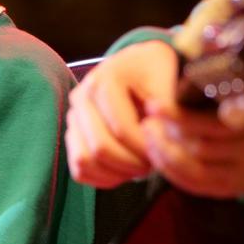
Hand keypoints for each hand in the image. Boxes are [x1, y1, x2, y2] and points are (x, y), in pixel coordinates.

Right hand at [66, 41, 175, 187]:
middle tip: (153, 165)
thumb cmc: (159, 74)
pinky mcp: (73, 134)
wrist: (142, 66)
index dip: (145, 149)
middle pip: (100, 147)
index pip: (120, 129)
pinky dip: (102, 177)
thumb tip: (157, 132)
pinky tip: (125, 171)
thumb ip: (169, 108)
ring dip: (116, 173)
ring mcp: (73, 116)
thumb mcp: (171, 81)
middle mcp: (81, 96)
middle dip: (131, 164)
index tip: (165, 153)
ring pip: (84, 160)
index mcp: (103, 80)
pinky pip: (79, 168)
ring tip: (140, 168)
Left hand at [143, 66, 243, 196]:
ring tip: (147, 128)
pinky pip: (193, 182)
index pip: (233, 119)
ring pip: (194, 164)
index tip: (157, 106)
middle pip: (204, 142)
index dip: (191, 117)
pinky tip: (154, 148)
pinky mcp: (231, 187)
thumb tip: (205, 33)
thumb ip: (229, 55)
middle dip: (171, 127)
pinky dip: (169, 167)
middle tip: (148, 110)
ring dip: (164, 147)